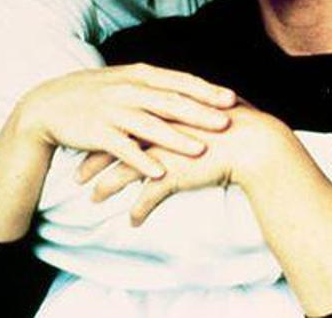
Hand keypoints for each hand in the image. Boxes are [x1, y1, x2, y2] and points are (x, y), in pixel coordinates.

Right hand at [13, 63, 235, 178]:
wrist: (50, 104)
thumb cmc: (97, 92)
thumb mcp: (127, 79)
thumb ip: (157, 84)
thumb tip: (192, 90)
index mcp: (139, 75)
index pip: (180, 81)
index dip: (206, 91)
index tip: (232, 99)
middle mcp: (129, 90)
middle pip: (170, 102)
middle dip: (200, 113)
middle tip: (227, 123)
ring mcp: (112, 111)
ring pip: (149, 125)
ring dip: (176, 138)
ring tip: (201, 150)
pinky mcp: (97, 133)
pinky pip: (122, 148)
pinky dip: (141, 160)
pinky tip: (159, 172)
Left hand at [84, 101, 295, 219]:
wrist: (254, 141)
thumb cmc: (235, 125)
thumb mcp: (204, 111)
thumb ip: (186, 112)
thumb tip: (181, 110)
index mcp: (163, 109)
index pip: (124, 120)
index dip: (105, 133)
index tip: (90, 143)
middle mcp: (158, 127)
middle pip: (116, 144)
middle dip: (94, 160)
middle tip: (77, 174)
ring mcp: (165, 151)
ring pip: (124, 170)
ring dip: (106, 187)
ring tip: (91, 199)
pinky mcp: (175, 172)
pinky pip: (150, 195)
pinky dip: (140, 210)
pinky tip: (132, 221)